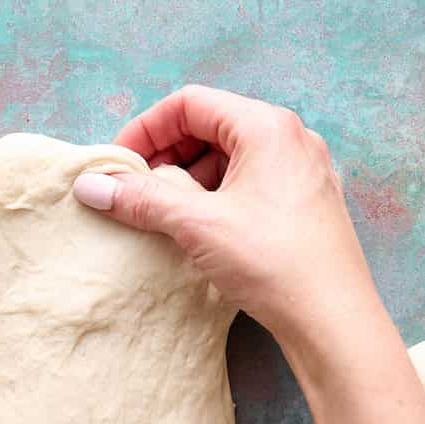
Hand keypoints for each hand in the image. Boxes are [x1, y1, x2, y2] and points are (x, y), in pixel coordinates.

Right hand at [73, 85, 377, 344]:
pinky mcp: (306, 206)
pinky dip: (217, 198)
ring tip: (163, 216)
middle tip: (135, 192)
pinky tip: (200, 232)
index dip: (146, 130)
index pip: (190, 104)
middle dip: (166, 156)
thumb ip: (142, 199)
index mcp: (267, 126)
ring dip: (190, 181)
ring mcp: (303, 173)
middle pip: (211, 127)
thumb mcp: (197, 225)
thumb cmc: (273, 261)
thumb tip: (92, 186)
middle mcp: (291, 139)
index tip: (118, 165)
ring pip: (231, 159)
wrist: (332, 319)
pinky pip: (251, 185)